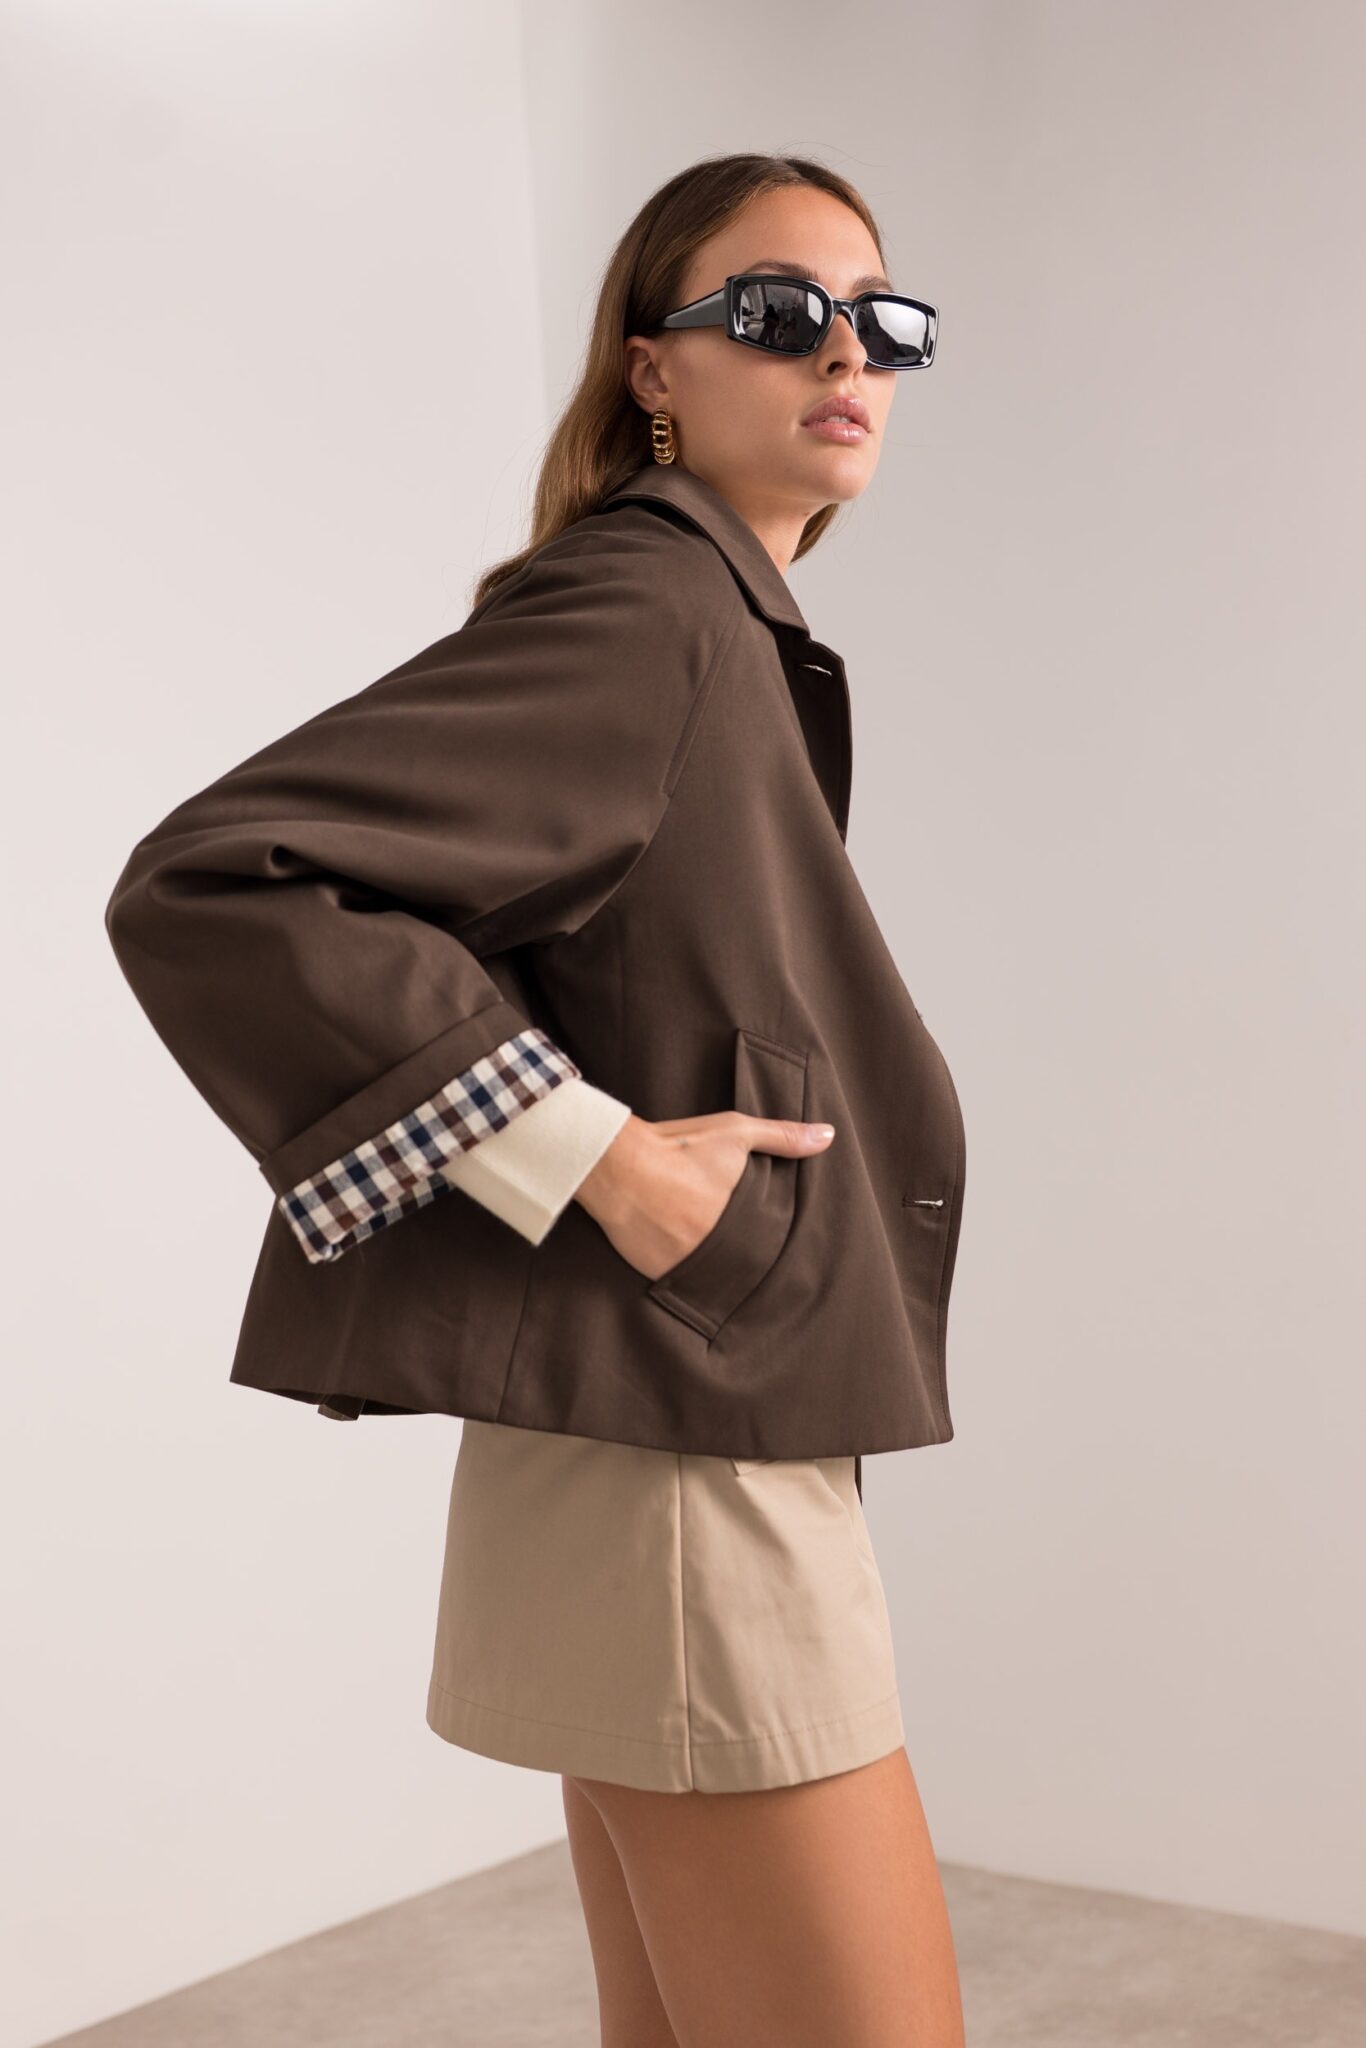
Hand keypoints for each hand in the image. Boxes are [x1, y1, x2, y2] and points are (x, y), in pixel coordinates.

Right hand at [573, 1110, 835, 1280]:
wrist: (616, 1164)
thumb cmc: (678, 1145)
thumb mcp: (735, 1133)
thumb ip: (783, 1136)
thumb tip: (827, 1136)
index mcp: (743, 1219)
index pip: (768, 1244)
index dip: (767, 1242)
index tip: (766, 1239)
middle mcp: (718, 1249)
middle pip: (741, 1262)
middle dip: (740, 1254)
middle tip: (731, 1241)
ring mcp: (689, 1265)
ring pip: (712, 1274)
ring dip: (712, 1266)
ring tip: (702, 1247)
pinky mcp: (659, 1274)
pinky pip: (680, 1280)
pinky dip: (683, 1270)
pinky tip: (677, 1252)